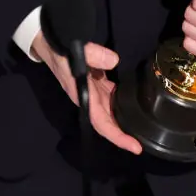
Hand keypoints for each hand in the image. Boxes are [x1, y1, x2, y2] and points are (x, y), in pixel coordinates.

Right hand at [31, 32, 141, 154]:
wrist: (51, 48)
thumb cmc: (62, 53)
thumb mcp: (76, 51)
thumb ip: (93, 54)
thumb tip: (113, 60)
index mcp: (84, 96)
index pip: (102, 123)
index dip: (118, 136)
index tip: (135, 147)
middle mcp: (90, 99)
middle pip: (109, 122)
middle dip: (125, 134)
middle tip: (144, 143)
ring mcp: (95, 92)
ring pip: (111, 111)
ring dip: (124, 119)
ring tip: (142, 126)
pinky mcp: (98, 84)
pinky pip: (112, 96)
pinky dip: (122, 101)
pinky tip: (135, 101)